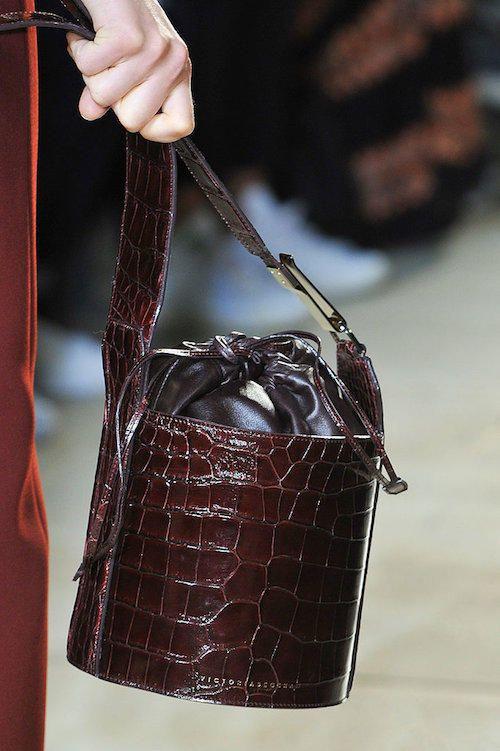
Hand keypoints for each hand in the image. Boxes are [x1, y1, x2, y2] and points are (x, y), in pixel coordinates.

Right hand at [66, 0, 193, 141]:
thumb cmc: (121, 17)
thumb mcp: (129, 61)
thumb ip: (115, 95)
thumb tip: (90, 113)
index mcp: (179, 72)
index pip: (181, 125)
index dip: (154, 131)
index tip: (136, 116)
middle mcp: (172, 63)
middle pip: (134, 120)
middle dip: (111, 100)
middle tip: (109, 70)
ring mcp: (152, 51)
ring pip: (106, 95)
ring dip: (91, 72)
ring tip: (98, 48)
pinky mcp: (128, 38)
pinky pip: (90, 68)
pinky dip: (80, 51)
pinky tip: (88, 36)